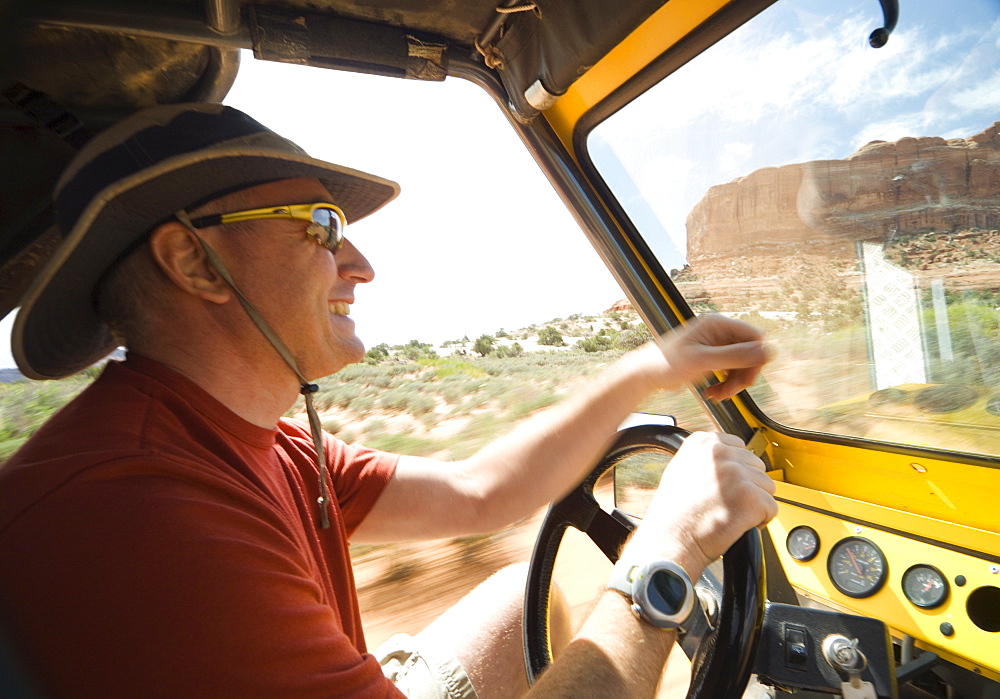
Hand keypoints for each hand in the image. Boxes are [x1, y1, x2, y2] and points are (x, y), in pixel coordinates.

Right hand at [620, 432, 777, 578]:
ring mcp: (736, 474)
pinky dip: (759, 521)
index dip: (736, 473)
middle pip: (757, 467)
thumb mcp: (682, 470)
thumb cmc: (674, 513)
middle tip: (724, 503)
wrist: (671, 539)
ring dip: (753, 504)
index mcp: (703, 443)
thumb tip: (731, 459)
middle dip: (747, 487)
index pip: (740, 448)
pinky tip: (736, 523)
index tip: (724, 487)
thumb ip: (707, 459)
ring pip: (767, 488)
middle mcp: (720, 453)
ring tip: (728, 513)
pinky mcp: (749, 497)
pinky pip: (771, 508)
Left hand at [636, 314, 768, 400]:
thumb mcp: (703, 360)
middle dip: (743, 374)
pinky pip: (731, 372)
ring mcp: (717, 346)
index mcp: (718, 324)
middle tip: (732, 390)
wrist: (648, 374)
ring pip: (741, 366)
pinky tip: (714, 393)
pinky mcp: (713, 359)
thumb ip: (734, 356)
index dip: (756, 357)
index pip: (754, 336)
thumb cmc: (667, 362)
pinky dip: (726, 385)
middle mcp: (720, 332)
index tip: (749, 377)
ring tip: (718, 395)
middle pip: (750, 353)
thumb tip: (765, 352)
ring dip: (733, 383)